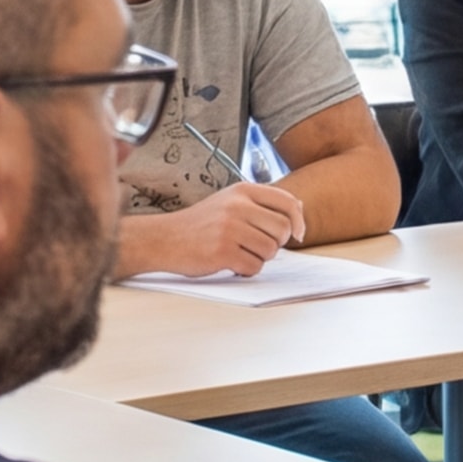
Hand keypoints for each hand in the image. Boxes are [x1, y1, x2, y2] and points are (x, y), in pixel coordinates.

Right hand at [124, 182, 302, 278]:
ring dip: (260, 258)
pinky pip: (254, 267)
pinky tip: (231, 264)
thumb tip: (299, 209)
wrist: (164, 238)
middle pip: (282, 230)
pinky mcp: (222, 251)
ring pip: (270, 251)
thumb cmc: (201, 223)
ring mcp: (229, 229)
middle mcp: (237, 206)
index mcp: (242, 191)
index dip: (298, 220)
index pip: (287, 202)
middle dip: (276, 244)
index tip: (297, 234)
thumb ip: (261, 203)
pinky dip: (247, 270)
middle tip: (258, 247)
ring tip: (240, 253)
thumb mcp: (230, 202)